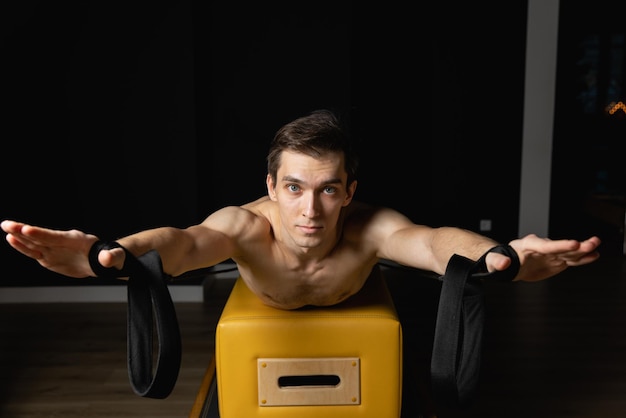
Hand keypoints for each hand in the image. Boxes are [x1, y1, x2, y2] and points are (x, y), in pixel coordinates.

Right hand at [1, 220, 123, 277]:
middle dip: (24, 230)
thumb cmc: (111, 257)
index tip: (27, 228)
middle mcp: (61, 242)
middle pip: (40, 236)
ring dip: (19, 237)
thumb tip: (106, 259)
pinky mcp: (49, 258)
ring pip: (34, 243)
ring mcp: (54, 250)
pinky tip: (11, 239)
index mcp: (75, 240)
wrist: (102, 261)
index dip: (41, 234)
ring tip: (5, 228)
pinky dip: (23, 247)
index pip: (55, 237)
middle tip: (7, 224)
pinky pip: (34, 252)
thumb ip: (110, 257)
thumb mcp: (114, 258)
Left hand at [485, 234, 600, 281]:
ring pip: (569, 252)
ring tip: (596, 246)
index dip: (560, 245)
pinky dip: (582, 258)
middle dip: (576, 246)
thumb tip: (504, 263)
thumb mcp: (494, 262)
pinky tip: (593, 255)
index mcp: (528, 244)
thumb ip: (498, 262)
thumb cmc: (498, 261)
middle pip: (561, 247)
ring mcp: (551, 253)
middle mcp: (542, 247)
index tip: (573, 244)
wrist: (506, 264)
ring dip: (583, 250)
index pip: (546, 245)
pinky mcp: (556, 261)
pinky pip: (570, 259)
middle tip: (591, 243)